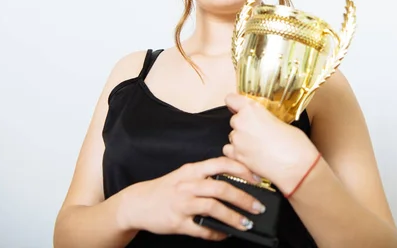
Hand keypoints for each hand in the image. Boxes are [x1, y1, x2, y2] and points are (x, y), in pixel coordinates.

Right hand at [121, 157, 265, 240]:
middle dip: (244, 198)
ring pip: (213, 208)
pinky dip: (216, 232)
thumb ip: (206, 175)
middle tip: (258, 207)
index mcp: (192, 170)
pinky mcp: (177, 223)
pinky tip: (225, 234)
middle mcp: (188, 185)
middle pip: (221, 188)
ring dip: (233, 217)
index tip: (257, 178)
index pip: (221, 163)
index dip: (242, 169)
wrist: (137, 203)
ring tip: (247, 223)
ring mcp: (182, 204)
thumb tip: (236, 181)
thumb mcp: (185, 175)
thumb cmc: (166, 188)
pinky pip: (201, 229)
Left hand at [222, 93, 318, 193]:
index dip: (235, 104)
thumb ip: (265, 118)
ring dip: (242, 140)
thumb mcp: (281, 122)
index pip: (232, 99)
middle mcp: (241, 123)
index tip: (238, 107)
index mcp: (252, 110)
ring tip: (258, 147)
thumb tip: (262, 121)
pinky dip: (237, 153)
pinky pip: (230, 151)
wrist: (297, 168)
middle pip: (235, 120)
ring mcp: (237, 141)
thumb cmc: (295, 145)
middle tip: (259, 132)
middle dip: (244, 125)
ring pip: (233, 136)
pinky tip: (251, 155)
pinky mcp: (237, 158)